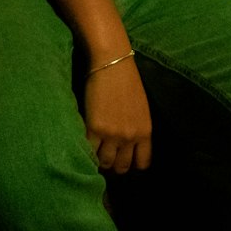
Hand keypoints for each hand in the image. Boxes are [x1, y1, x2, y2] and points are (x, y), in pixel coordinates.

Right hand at [84, 56, 152, 172]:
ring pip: (104, 162)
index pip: (142, 162)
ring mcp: (112, 135)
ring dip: (98, 160)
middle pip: (121, 166)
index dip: (132, 164)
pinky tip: (85, 145)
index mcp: (145, 131)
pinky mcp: (94, 129)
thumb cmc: (127, 82)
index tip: (124, 160)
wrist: (112, 64)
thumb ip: (136, 129)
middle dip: (114, 165)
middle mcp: (130, 137)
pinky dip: (86, 150)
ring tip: (94, 151)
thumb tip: (127, 145)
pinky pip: (89, 150)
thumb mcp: (141, 109)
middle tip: (106, 157)